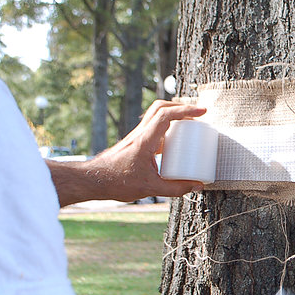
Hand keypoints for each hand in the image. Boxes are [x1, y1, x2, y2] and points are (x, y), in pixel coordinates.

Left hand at [91, 100, 207, 201]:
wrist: (93, 180)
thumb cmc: (116, 182)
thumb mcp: (150, 188)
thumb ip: (176, 188)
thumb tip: (197, 186)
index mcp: (145, 140)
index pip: (166, 115)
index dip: (186, 110)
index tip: (202, 112)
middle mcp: (140, 133)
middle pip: (161, 107)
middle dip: (181, 107)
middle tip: (198, 114)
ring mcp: (137, 136)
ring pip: (156, 115)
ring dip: (174, 115)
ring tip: (190, 125)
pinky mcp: (136, 142)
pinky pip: (154, 128)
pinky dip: (167, 128)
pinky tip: (175, 143)